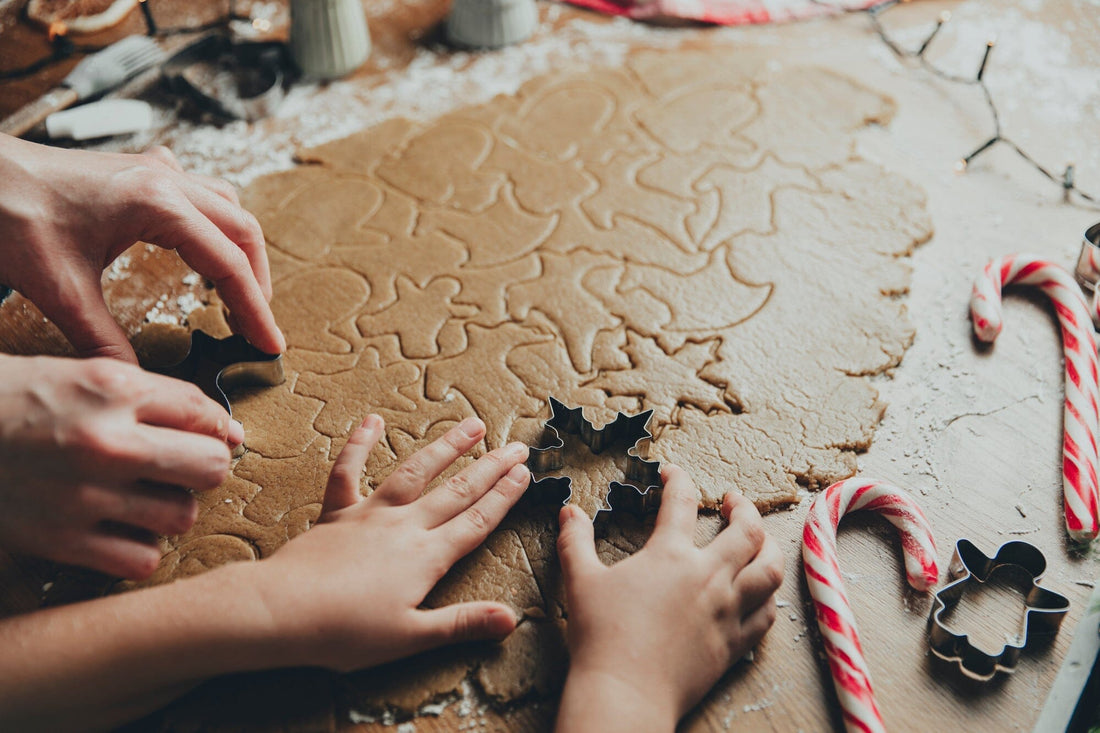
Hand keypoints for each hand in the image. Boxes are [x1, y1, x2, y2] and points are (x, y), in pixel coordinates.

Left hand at [0, 134, 283, 360]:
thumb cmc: (11, 215)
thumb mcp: (59, 289)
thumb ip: (102, 340)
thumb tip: (135, 381)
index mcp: (157, 204)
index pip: (227, 263)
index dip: (255, 308)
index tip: (270, 343)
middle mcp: (166, 181)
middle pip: (242, 231)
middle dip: (257, 282)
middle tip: (257, 327)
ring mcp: (155, 170)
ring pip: (227, 207)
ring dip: (240, 250)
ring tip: (238, 292)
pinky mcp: (140, 171)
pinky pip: (199, 193)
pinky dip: (214, 224)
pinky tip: (200, 243)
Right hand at [0, 353, 240, 578]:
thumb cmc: (12, 399)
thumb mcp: (80, 374)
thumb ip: (152, 396)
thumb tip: (224, 428)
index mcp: (111, 389)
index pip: (206, 413)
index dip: (220, 427)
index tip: (216, 436)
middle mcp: (104, 442)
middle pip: (210, 468)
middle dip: (205, 467)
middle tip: (183, 467)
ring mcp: (82, 496)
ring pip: (182, 516)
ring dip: (172, 509)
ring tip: (145, 497)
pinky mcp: (59, 541)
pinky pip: (141, 560)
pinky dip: (139, 550)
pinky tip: (120, 529)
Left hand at [252, 414, 530, 671]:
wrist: (283, 610)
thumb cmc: (345, 631)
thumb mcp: (411, 637)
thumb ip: (462, 623)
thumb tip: (511, 619)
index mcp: (427, 557)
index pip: (476, 521)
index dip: (504, 497)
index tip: (525, 474)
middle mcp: (405, 527)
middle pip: (457, 491)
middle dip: (491, 467)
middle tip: (517, 446)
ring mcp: (371, 514)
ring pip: (416, 472)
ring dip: (446, 447)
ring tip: (472, 425)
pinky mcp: (338, 511)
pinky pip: (349, 471)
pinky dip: (359, 444)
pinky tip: (372, 421)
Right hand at [555, 466, 783, 730]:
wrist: (625, 692)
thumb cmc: (601, 636)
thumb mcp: (580, 581)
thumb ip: (575, 541)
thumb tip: (569, 511)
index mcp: (670, 556)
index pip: (681, 502)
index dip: (678, 479)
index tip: (673, 473)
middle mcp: (708, 577)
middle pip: (746, 530)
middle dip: (744, 507)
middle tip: (734, 500)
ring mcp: (727, 611)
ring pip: (769, 570)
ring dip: (769, 547)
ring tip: (760, 540)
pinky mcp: (734, 643)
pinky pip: (766, 615)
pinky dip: (767, 598)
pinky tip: (760, 593)